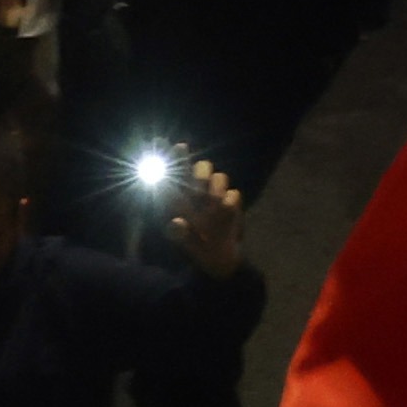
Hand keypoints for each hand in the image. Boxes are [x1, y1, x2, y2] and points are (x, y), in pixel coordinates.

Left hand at [165, 163, 250, 282]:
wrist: (223, 261)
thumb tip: (175, 224)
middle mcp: (197, 195)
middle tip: (200, 186)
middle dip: (200, 172)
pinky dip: (231, 203)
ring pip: (218, 177)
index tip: (172, 144)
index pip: (175, 175)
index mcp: (180, 203)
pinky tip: (227, 217)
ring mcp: (215, 197)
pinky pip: (234, 194)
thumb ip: (182, 235)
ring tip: (214, 208)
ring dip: (216, 189)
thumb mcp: (189, 248)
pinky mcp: (231, 203)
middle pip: (199, 168)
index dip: (173, 158)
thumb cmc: (200, 252)